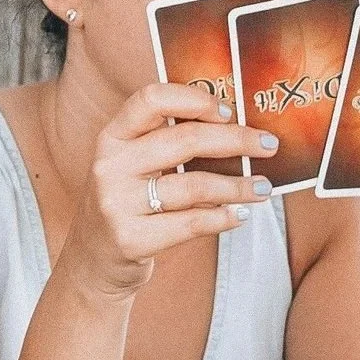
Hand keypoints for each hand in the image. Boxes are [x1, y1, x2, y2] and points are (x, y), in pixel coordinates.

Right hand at [58, 82, 277, 300]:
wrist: (93, 260)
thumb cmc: (125, 204)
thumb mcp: (131, 166)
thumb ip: (165, 142)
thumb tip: (235, 127)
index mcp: (111, 138)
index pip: (151, 100)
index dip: (194, 100)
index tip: (228, 111)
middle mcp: (110, 167)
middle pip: (184, 140)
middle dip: (236, 140)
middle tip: (267, 145)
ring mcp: (116, 204)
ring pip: (194, 185)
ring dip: (238, 186)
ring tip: (262, 188)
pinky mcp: (130, 239)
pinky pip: (191, 223)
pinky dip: (223, 217)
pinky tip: (240, 214)